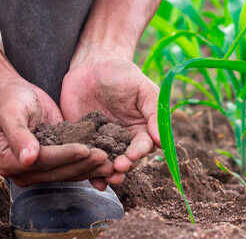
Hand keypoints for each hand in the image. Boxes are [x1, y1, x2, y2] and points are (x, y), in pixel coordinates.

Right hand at [0, 74, 113, 187]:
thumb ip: (19, 135)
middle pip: (57, 171)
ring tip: (110, 162)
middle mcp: (23, 172)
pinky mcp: (52, 164)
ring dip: (89, 168)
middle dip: (82, 164)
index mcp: (8, 162)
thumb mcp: (11, 113)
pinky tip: (105, 161)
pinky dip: (88, 165)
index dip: (64, 156)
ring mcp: (38, 170)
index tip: (85, 149)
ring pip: (67, 173)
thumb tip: (28, 159)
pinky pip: (72, 168)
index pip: (42, 161)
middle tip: (105, 157)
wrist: (12, 95)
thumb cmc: (9, 100)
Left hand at [60, 54, 159, 184]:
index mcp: (141, 129)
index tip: (131, 157)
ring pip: (108, 164)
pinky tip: (90, 180)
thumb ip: (154, 112)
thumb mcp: (143, 89)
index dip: (138, 153)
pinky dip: (88, 171)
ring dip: (107, 174)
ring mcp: (103, 143)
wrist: (91, 66)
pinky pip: (87, 159)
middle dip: (123, 167)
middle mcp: (124, 140)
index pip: (143, 146)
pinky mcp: (84, 142)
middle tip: (117, 169)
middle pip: (127, 160)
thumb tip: (161, 139)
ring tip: (105, 179)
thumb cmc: (122, 74)